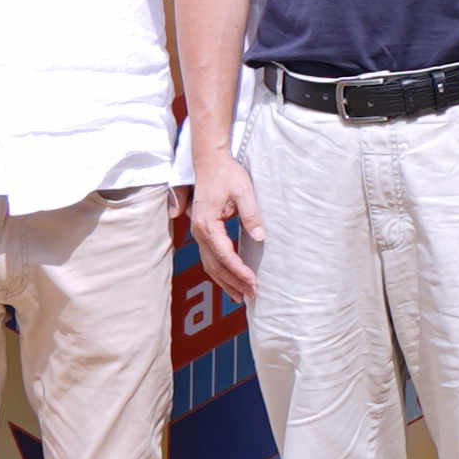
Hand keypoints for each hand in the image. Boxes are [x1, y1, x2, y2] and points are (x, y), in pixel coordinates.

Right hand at [183, 145, 259, 300]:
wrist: (210, 162)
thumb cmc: (226, 174)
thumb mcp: (244, 192)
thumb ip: (251, 215)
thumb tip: (260, 237)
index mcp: (207, 224)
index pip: (224, 255)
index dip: (239, 271)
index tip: (254, 283)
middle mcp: (199, 232)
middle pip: (215, 266)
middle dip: (234, 283)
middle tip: (251, 296)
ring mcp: (198, 233)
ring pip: (210, 265)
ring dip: (225, 282)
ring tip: (240, 296)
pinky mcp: (203, 232)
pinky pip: (209, 258)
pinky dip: (220, 272)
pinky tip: (230, 280)